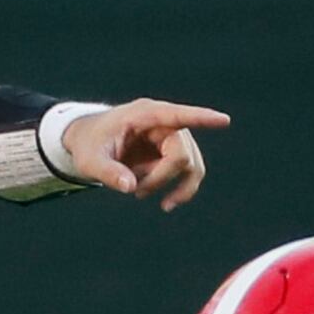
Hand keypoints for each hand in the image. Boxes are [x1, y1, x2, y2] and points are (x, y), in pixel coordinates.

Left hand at [58, 100, 228, 210]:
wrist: (89, 143)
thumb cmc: (89, 145)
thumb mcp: (89, 160)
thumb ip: (107, 172)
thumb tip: (130, 187)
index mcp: (144, 115)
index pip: (177, 115)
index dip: (201, 118)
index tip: (224, 120)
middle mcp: (163, 124)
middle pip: (181, 154)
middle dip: (162, 178)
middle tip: (136, 192)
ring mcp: (171, 137)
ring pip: (191, 165)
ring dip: (175, 186)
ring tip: (142, 195)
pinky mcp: (172, 152)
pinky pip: (188, 172)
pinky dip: (177, 189)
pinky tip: (158, 198)